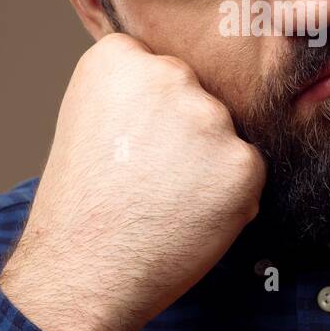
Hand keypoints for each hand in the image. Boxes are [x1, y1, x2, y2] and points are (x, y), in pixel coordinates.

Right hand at [0, 33, 265, 330]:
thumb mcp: (86, 119)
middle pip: (196, 95)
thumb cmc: (82, 204)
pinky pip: (248, 170)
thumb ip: (131, 91)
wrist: (82, 273)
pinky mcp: (243, 161)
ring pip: (224, 133)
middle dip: (183, 133)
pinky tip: (189, 217)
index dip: (146, 114)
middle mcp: (168, 74)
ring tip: (164, 201)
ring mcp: (209, 117)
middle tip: (146, 177)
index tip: (126, 143)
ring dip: (208, 164)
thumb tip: (182, 86)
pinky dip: (230, 196)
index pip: (158, 69)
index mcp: (120, 57)